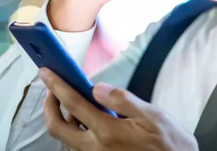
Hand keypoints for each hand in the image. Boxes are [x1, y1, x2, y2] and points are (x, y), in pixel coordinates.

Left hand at [38, 68, 198, 150]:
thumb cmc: (170, 143)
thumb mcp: (152, 115)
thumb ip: (123, 100)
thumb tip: (97, 87)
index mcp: (108, 132)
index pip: (74, 104)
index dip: (57, 85)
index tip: (46, 72)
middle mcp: (96, 148)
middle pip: (58, 128)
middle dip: (49, 106)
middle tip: (52, 89)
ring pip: (66, 140)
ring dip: (61, 119)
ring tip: (69, 101)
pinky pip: (77, 146)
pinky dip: (73, 130)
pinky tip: (84, 120)